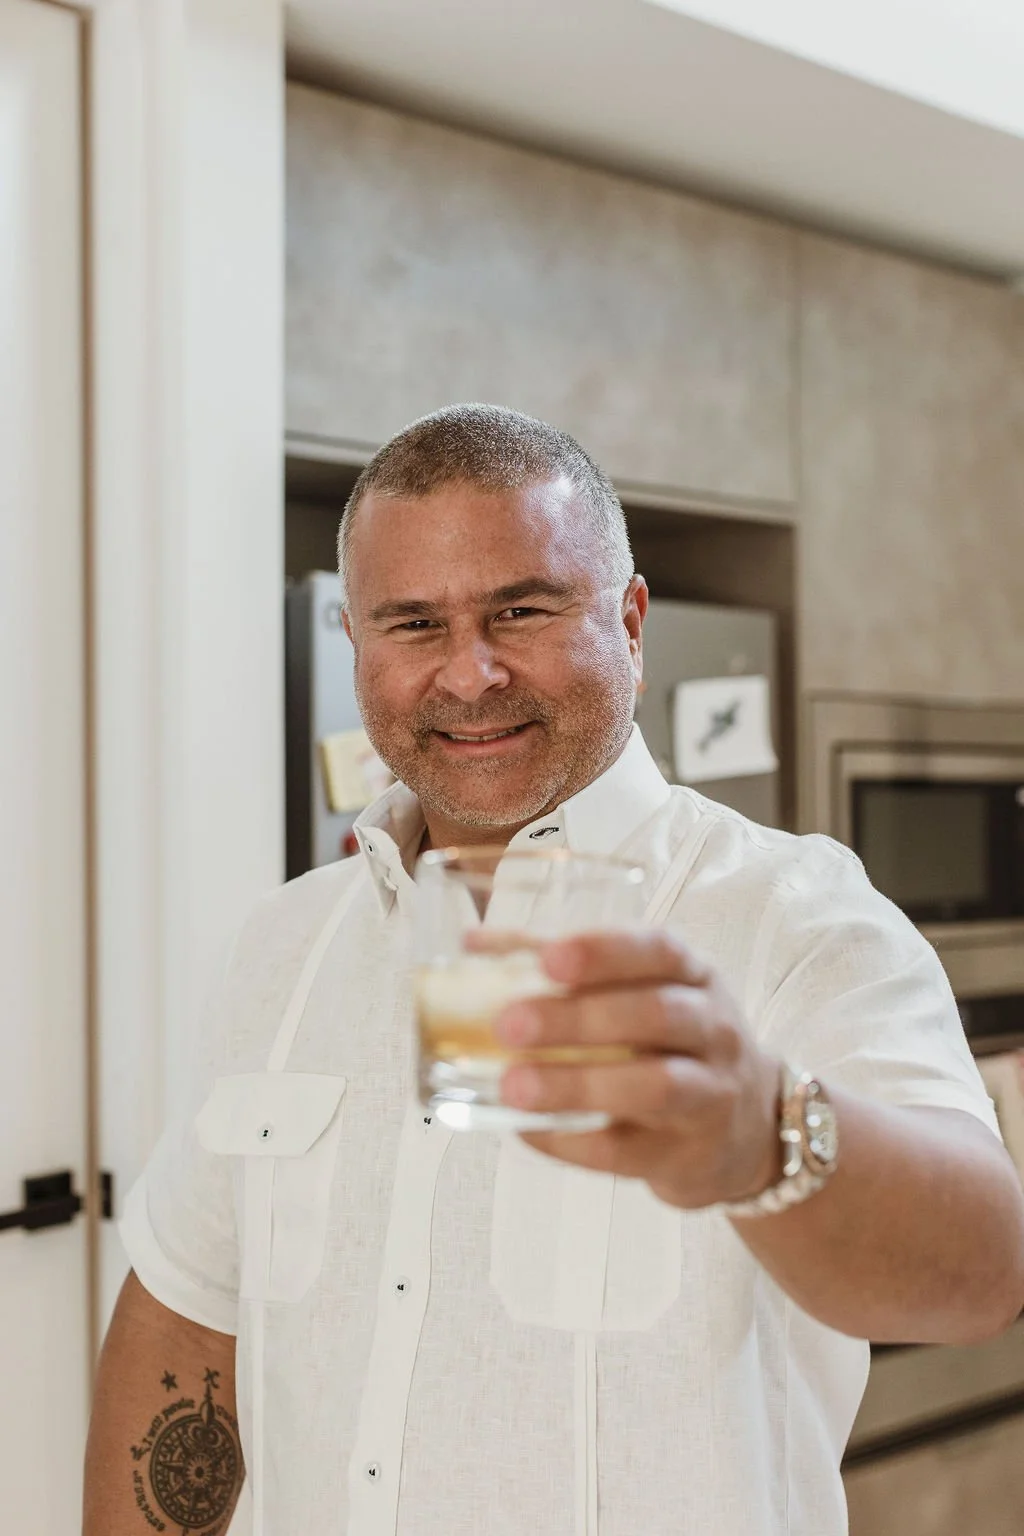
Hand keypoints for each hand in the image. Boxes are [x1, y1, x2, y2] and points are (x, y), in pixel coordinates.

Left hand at [494, 929, 782, 1209]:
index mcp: (694, 977)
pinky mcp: (690, 1156)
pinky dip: (573, 1142)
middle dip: (580, 1019)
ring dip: (578, 1085)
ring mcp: (710, 1095)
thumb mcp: (640, 992)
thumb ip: (565, 965)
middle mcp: (714, 1030)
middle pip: (656, 1015)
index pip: (659, 951)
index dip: (605, 952)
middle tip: (509, 1024)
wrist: (745, 1130)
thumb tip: (475, 942)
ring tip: (513, 1086)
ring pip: (654, 1086)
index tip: (550, 958)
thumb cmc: (671, 1043)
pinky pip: (630, 1152)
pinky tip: (529, 1130)